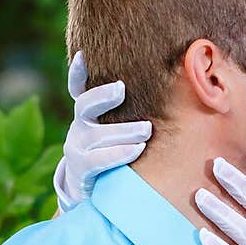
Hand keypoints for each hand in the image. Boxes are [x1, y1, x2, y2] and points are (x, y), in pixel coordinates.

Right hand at [53, 51, 152, 211]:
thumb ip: (131, 110)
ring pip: (97, 134)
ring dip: (123, 131)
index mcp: (87, 113)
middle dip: (103, 96)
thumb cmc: (113, 150)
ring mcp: (77, 147)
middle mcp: (79, 126)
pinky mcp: (82, 168)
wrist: (91, 189)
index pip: (77, 88)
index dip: (78, 72)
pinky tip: (137, 149)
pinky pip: (99, 159)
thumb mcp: (115, 128)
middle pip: (85, 105)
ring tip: (146, 130)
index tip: (84, 55)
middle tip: (122, 89)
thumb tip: (169, 82)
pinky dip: (119, 153)